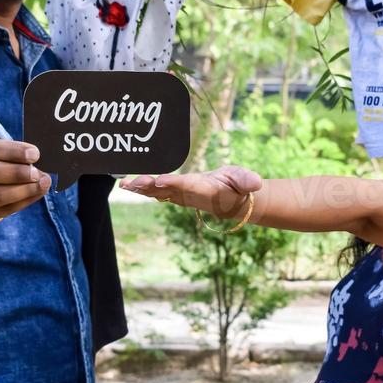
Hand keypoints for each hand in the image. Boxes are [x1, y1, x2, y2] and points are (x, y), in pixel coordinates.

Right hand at [0, 127, 51, 225]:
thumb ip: (12, 151)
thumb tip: (37, 160)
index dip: (11, 151)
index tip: (34, 154)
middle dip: (15, 173)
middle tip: (37, 173)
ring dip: (21, 191)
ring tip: (41, 184)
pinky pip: (0, 211)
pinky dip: (21, 203)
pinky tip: (35, 194)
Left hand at [120, 164, 261, 218]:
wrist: (233, 202)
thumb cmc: (238, 186)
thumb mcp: (245, 180)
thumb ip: (247, 180)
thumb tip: (256, 184)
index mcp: (207, 190)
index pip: (190, 186)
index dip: (175, 184)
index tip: (161, 180)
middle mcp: (191, 196)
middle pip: (169, 192)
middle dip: (152, 187)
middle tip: (135, 182)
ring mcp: (181, 197)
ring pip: (159, 194)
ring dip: (142, 189)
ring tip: (126, 184)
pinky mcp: (175, 195)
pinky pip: (156, 192)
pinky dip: (141, 188)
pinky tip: (126, 184)